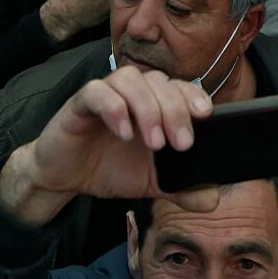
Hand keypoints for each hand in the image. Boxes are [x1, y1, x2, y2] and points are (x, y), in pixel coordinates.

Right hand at [0, 65, 215, 227]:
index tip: (206, 115)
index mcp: (153, 104)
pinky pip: (97, 92)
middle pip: (159, 81)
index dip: (193, 95)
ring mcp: (106, 93)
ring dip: (148, 108)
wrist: (66, 177)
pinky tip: (124, 133)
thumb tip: (212, 198)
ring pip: (131, 79)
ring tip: (155, 143)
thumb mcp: (151, 183)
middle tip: (182, 144)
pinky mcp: (80, 103)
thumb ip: (180, 188)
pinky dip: (114, 108)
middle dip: (175, 110)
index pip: (178, 87)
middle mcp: (132, 93)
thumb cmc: (111, 168)